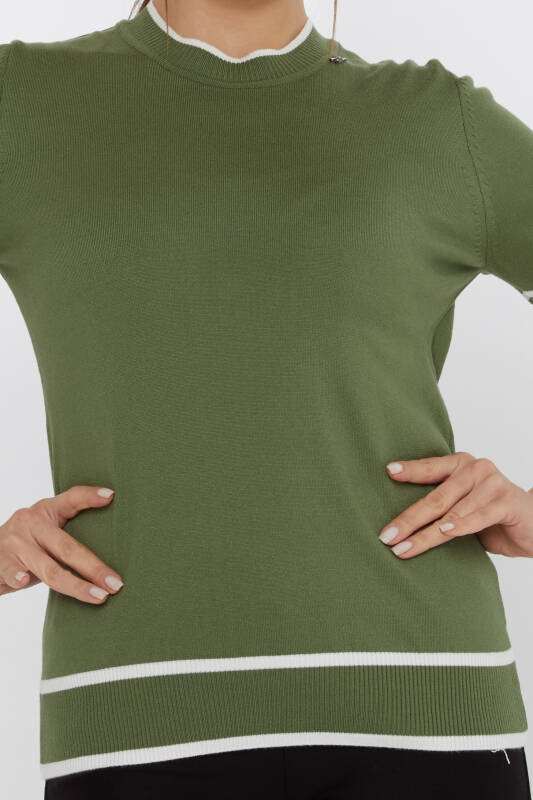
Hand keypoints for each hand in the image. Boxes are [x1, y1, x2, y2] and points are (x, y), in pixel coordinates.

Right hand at [0, 485, 123, 602]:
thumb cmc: (27, 543)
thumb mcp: (46, 530)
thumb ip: (70, 534)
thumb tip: (111, 557)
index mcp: (46, 511)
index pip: (70, 499)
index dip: (89, 496)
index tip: (111, 496)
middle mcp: (30, 523)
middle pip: (67, 547)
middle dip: (94, 568)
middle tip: (116, 583)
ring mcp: (15, 543)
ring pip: (49, 568)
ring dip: (75, 585)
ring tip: (98, 596)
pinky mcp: (1, 561)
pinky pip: (12, 572)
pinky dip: (17, 577)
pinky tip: (23, 581)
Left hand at [378, 452, 532, 558]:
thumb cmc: (492, 515)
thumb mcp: (462, 506)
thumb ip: (440, 504)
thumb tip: (399, 522)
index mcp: (460, 464)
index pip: (430, 468)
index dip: (409, 470)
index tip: (388, 472)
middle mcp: (475, 469)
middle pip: (435, 497)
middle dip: (408, 519)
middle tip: (386, 536)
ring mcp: (492, 484)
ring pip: (452, 512)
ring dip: (425, 534)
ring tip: (404, 548)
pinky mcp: (506, 502)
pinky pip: (479, 517)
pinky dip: (461, 525)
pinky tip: (444, 532)